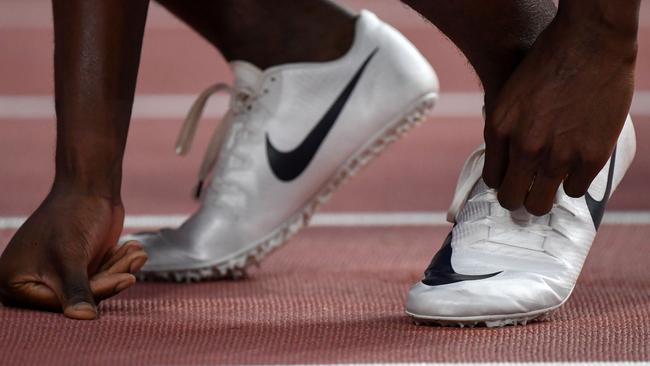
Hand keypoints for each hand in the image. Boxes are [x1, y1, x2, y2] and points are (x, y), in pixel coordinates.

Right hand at [0, 190, 146, 319]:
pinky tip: (134, 249)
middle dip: (112, 277)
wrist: (90, 185)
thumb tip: (83, 318)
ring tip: (136, 250)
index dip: (96, 291)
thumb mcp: (71, 257)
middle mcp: (29, 280)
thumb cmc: (73, 216)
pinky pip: (99, 276)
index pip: (60, 303)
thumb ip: (77, 290)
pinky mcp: (74, 266)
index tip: (126, 279)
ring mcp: (54, 273)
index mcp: (13, 281)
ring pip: (93, 287)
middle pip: (78, 296)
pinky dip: (117, 264)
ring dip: (119, 268)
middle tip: (135, 261)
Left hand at [483, 13, 636, 214]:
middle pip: (512, 198)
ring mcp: (558, 154)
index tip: (510, 181)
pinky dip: (574, 182)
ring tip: (547, 190)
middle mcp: (524, 147)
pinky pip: (576, 190)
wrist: (588, 41)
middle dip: (517, 199)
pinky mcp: (591, 156)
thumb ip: (506, 130)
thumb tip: (506, 160)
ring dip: (543, 198)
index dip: (502, 182)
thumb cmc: (546, 62)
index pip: (492, 179)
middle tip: (525, 195)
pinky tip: (574, 171)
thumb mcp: (509, 97)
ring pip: (541, 203)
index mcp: (499, 131)